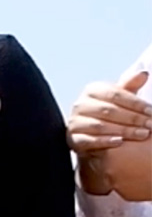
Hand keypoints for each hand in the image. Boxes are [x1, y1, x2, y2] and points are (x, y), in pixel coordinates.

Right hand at [70, 71, 151, 194]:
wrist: (90, 133)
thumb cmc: (108, 112)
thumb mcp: (119, 98)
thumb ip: (130, 86)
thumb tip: (143, 74)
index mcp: (92, 90)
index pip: (115, 94)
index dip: (135, 103)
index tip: (151, 111)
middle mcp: (80, 105)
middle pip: (109, 110)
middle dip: (133, 118)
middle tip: (150, 124)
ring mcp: (74, 122)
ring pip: (100, 126)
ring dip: (124, 130)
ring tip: (142, 134)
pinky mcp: (72, 138)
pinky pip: (89, 140)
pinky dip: (105, 141)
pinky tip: (120, 142)